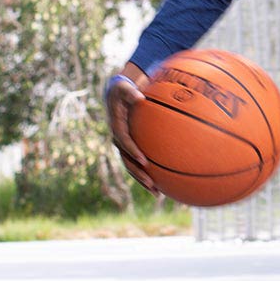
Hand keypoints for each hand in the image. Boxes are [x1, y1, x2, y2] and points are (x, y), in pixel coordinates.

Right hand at [106, 62, 156, 194]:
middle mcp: (119, 140)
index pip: (123, 141)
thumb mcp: (123, 87)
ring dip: (143, 180)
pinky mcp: (131, 148)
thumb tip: (140, 96)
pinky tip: (163, 183)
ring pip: (132, 167)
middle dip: (138, 173)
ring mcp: (125, 146)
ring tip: (158, 193)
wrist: (116, 96)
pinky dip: (149, 173)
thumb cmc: (122, 91)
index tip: (143, 159)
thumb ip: (130, 92)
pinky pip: (139, 163)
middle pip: (127, 161)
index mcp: (117, 127)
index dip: (132, 151)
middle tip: (151, 183)